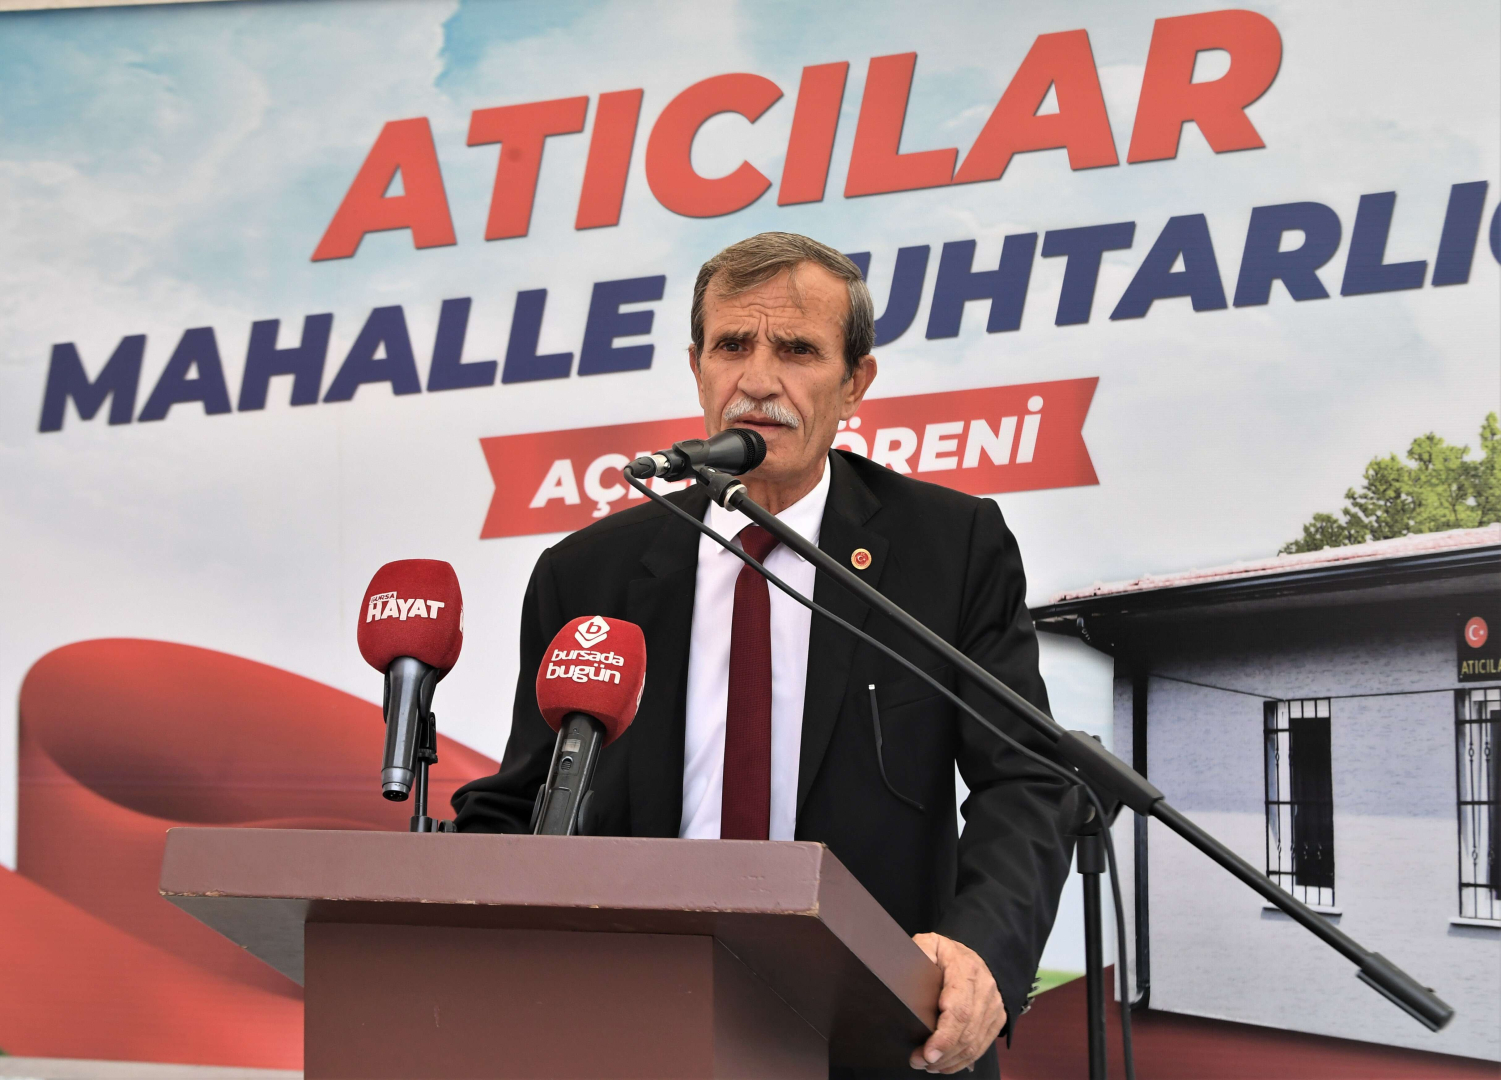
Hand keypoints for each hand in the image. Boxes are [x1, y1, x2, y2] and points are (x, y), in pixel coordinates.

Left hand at [909, 932, 1005, 1073]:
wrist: (972, 954)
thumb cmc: (946, 952)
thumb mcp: (930, 943)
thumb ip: (920, 952)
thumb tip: (906, 971)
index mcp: (966, 971)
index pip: (959, 1011)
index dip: (944, 1037)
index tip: (927, 1052)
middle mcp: (985, 990)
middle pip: (967, 1033)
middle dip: (942, 1054)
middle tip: (917, 1061)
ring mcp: (994, 1006)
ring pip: (975, 1044)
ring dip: (950, 1060)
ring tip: (926, 1064)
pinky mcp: (997, 1018)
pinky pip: (982, 1046)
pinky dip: (962, 1060)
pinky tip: (944, 1064)